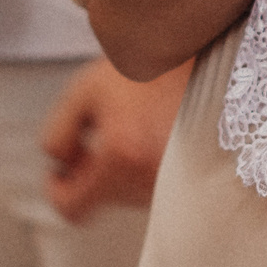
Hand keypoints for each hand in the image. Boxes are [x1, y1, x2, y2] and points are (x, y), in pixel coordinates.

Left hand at [40, 56, 189, 221]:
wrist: (208, 58)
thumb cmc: (148, 70)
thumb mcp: (88, 89)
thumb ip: (59, 132)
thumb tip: (60, 164)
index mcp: (121, 159)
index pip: (73, 208)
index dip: (57, 190)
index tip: (61, 170)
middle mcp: (151, 181)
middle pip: (104, 197)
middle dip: (94, 170)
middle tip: (102, 131)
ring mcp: (176, 186)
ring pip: (131, 192)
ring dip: (123, 168)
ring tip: (136, 125)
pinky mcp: (194, 182)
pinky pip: (157, 186)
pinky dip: (148, 166)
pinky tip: (155, 134)